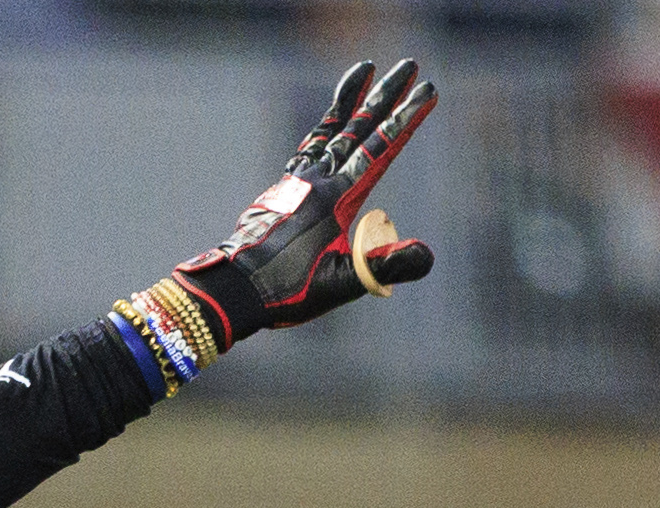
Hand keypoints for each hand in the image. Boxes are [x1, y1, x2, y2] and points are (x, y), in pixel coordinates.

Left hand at [172, 57, 435, 341]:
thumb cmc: (286, 291)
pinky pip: (308, 147)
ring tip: (365, 68)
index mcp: (338, 198)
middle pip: (358, 128)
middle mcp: (318, 181)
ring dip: (351, 100)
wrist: (233, 290)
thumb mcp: (341, 284)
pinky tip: (329, 123)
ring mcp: (298, 183)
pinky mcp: (283, 191)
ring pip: (330, 130)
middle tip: (410, 64)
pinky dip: (323, 127)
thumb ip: (382, 265)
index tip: (426, 92)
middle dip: (386, 96)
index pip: (380, 148)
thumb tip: (426, 255)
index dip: (405, 119)